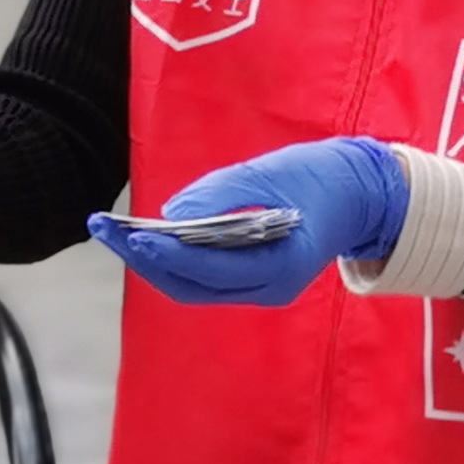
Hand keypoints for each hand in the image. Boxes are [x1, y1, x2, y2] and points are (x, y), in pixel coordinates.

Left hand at [87, 137, 407, 308]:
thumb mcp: (271, 174)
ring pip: (193, 286)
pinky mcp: (253, 280)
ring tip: (114, 231)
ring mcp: (260, 289)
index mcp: (280, 268)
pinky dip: (173, 258)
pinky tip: (149, 234)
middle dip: (144, 258)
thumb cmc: (319, 177)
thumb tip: (173, 213)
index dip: (168, 252)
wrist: (360, 192)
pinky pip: (204, 276)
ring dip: (151, 260)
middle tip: (103, 228)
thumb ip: (222, 194)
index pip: (210, 268)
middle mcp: (267, 289)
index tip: (134, 232)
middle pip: (191, 285)